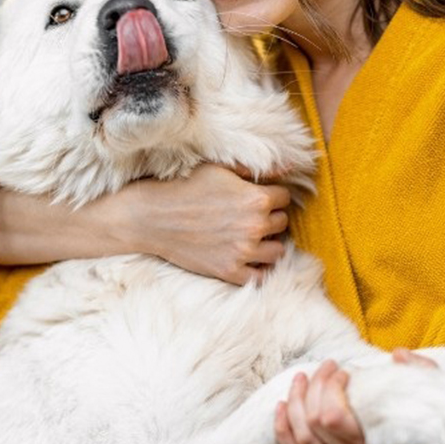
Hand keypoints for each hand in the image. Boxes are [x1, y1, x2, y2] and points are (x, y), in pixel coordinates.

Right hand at [126, 163, 290, 284]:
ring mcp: (243, 251)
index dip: (272, 195)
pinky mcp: (229, 271)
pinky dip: (260, 269)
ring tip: (253, 236)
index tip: (259, 196)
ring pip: (278, 251)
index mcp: (256, 199)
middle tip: (252, 215)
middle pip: (282, 223)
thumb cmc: (186, 186)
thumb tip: (290, 166)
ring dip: (269, 243)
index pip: (285, 198)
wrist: (154, 217)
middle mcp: (254, 226)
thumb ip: (257, 169)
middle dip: (271, 217)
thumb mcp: (220, 168)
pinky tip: (251, 259)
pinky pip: (261, 277)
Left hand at [274, 349, 439, 443]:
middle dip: (313, 387)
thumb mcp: (431, 390)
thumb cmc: (428, 417)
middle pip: (313, 422)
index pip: (331, 417)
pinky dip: (283, 430)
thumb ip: (418, 372)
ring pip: (300, 436)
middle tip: (327, 366)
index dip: (330, 387)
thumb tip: (398, 355)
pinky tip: (280, 406)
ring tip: (302, 377)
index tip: (345, 369)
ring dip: (294, 402)